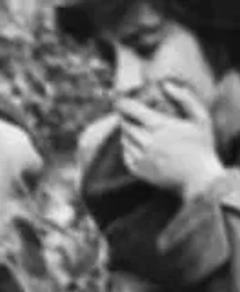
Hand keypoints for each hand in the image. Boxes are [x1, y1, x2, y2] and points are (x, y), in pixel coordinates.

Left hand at [117, 82, 226, 197]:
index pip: (130, 109)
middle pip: (125, 124)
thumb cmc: (201, 146)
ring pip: (124, 139)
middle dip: (126, 118)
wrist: (198, 177)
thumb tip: (166, 85)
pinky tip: (138, 145)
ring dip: (128, 132)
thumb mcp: (200, 118)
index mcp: (158, 125)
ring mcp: (139, 156)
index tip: (120, 101)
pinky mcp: (136, 170)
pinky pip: (125, 154)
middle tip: (131, 115)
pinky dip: (128, 147)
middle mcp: (144, 141)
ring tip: (138, 129)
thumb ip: (184, 98)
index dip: (123, 103)